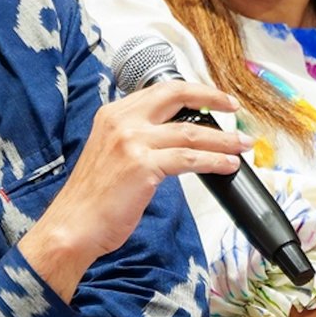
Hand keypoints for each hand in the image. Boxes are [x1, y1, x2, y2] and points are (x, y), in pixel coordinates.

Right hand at [19, 81, 249, 298]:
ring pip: (191, 132)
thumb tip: (176, 137)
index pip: (160, 91)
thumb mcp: (110, 153)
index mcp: (113, 114)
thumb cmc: (92, 198)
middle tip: (234, 107)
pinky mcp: (143, 166)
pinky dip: (214, 161)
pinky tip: (227, 165)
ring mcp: (132, 142)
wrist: (73, 226)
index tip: (212, 97)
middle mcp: (122, 121)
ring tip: (242, 144)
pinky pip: (189, 158)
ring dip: (223, 138)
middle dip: (211, 97)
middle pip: (177, 96)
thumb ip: (136, 138)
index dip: (191, 91)